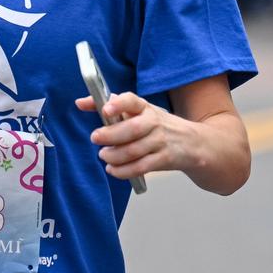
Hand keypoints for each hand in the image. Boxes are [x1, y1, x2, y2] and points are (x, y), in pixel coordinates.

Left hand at [80, 91, 199, 182]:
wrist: (192, 143)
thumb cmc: (156, 125)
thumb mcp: (137, 111)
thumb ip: (109, 105)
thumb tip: (80, 103)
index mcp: (145, 107)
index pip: (132, 101)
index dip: (119, 104)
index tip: (105, 110)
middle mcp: (154, 122)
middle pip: (132, 129)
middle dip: (111, 135)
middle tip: (95, 138)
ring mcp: (160, 142)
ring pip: (135, 150)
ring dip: (114, 156)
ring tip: (104, 156)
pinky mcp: (164, 159)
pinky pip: (141, 167)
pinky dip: (123, 171)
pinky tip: (113, 170)